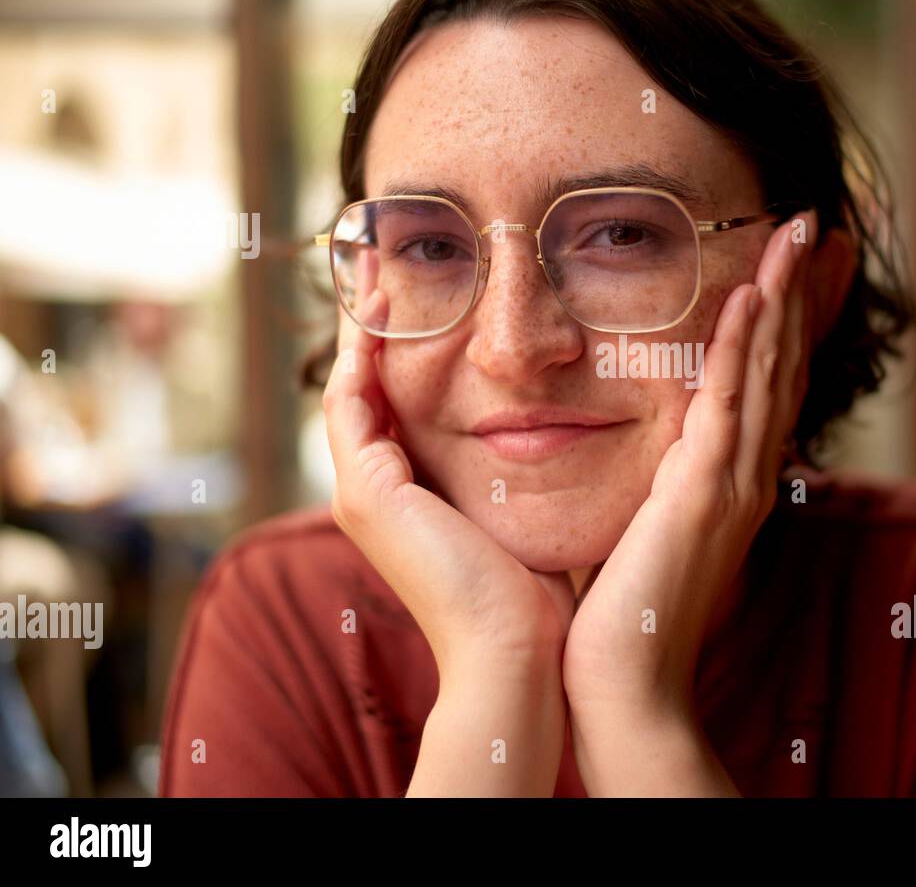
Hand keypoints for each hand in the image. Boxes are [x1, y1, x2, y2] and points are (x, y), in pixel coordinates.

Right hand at [322, 250, 575, 679]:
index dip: (404, 350)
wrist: (518, 653)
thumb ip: (523, 475)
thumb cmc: (536, 595)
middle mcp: (376, 493)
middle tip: (383, 262)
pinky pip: (350, 405)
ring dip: (360, 329)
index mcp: (410, 499)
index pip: (397, 405)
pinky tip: (379, 312)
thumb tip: (564, 433)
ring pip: (349, 389)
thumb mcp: (524, 515)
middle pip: (365, 390)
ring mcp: (363, 495)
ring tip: (374, 269)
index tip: (425, 295)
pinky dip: (359, 357)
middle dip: (373, 328)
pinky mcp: (366, 494)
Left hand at [562, 209, 815, 720]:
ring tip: (797, 234)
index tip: (796, 263)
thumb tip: (647, 445)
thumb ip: (659, 478)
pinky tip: (749, 297)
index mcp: (734, 480)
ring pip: (767, 371)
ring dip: (782, 298)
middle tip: (816, 225)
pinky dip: (742, 349)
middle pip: (784, 363)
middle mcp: (748, 475)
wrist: (624, 678)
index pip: (769, 381)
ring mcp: (733, 484)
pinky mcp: (704, 495)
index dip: (787, 319)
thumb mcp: (649, 524)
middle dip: (800, 289)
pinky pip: (727, 406)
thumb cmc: (624, 607)